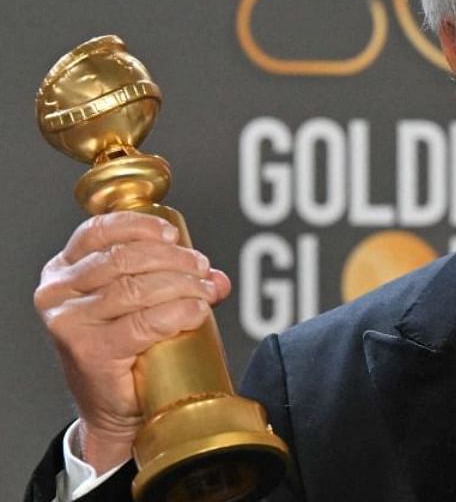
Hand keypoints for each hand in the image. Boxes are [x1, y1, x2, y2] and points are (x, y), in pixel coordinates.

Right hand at [33, 211, 230, 472]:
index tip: (174, 234)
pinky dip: (178, 312)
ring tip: (205, 292)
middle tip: (201, 269)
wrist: (116, 409)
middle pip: (123, 258)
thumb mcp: (144, 303)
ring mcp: (70, 323)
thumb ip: (178, 280)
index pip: (99, 231)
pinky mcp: (89, 351)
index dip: (141, 226)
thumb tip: (217, 277)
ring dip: (181, 285)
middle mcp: (59, 293)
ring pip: (135, 288)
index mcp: (64, 270)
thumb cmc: (127, 351)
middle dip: (173, 259)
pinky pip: (143, 323)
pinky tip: (196, 311)